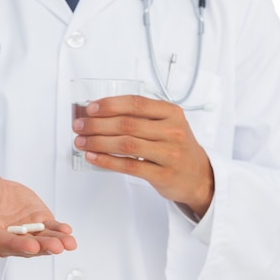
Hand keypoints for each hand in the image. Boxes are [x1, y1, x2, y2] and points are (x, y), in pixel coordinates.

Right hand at [0, 167, 76, 256]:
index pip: (0, 242)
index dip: (15, 245)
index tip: (30, 247)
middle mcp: (5, 236)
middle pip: (24, 246)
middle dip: (41, 247)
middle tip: (57, 247)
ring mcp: (22, 231)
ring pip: (40, 240)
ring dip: (54, 242)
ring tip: (68, 243)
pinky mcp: (35, 221)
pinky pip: (48, 229)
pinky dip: (58, 231)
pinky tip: (68, 231)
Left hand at [73, 95, 213, 216]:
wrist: (199, 176)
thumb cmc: (177, 147)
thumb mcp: (167, 124)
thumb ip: (141, 117)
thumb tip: (100, 113)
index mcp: (171, 113)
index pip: (136, 103)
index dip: (110, 105)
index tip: (91, 108)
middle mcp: (172, 131)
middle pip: (127, 124)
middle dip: (97, 124)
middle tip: (79, 126)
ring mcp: (169, 154)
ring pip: (126, 144)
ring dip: (98, 142)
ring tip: (81, 142)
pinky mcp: (163, 174)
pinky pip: (129, 166)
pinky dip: (107, 161)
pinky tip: (93, 157)